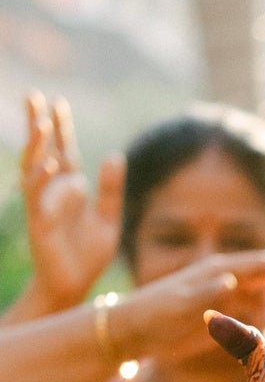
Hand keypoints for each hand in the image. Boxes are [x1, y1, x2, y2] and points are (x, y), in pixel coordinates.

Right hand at [19, 94, 123, 309]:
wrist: (74, 286)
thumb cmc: (88, 255)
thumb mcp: (108, 219)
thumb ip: (111, 190)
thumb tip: (114, 154)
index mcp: (70, 190)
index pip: (65, 151)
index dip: (61, 128)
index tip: (58, 101)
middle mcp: (53, 193)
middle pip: (43, 152)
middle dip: (38, 124)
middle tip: (33, 95)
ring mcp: (43, 205)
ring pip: (35, 168)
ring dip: (38, 146)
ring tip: (42, 122)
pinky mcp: (39, 222)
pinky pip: (38, 197)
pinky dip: (43, 180)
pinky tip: (49, 163)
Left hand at [114, 250, 264, 360]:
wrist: (134, 333)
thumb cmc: (152, 314)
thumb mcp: (179, 305)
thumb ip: (206, 293)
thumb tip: (232, 280)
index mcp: (221, 269)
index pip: (264, 262)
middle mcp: (232, 281)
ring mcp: (232, 300)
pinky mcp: (229, 319)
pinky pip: (258, 321)